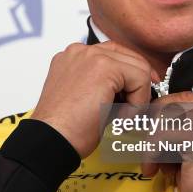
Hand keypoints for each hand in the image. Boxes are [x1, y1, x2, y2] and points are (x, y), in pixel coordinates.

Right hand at [31, 41, 157, 157]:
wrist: (51, 141)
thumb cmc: (66, 129)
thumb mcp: (86, 98)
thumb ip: (107, 85)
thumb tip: (135, 87)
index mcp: (73, 57)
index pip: (115, 55)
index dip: (132, 76)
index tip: (139, 94)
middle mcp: (81, 51)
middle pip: (130, 57)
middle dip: (139, 84)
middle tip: (134, 111)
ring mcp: (92, 55)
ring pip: (139, 68)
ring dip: (138, 96)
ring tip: (121, 118)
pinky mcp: (104, 67)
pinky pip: (140, 78)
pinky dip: (138, 102)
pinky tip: (120, 118)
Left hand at [142, 91, 192, 191]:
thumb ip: (185, 127)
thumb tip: (153, 115)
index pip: (187, 97)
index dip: (164, 109)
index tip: (149, 124)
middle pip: (175, 103)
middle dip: (155, 124)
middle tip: (146, 143)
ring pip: (166, 119)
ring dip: (152, 143)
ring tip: (154, 163)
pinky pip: (161, 135)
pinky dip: (151, 153)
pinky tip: (154, 170)